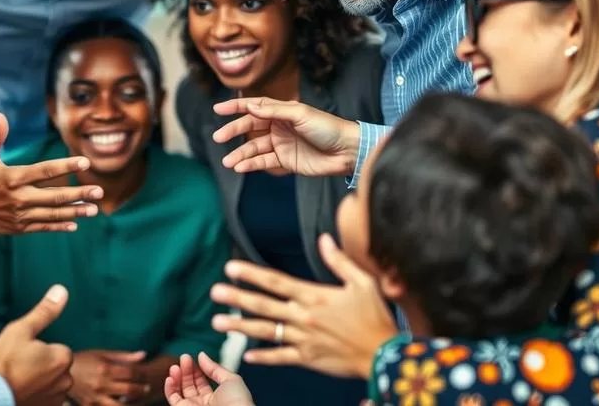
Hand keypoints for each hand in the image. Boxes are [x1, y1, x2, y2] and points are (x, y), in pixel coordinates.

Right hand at [0, 113, 103, 234]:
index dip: (66, 166)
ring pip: (52, 214)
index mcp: (12, 178)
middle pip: (54, 196)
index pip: (44, 171)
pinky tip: (75, 223)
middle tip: (100, 191)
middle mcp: (18, 198)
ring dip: (75, 211)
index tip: (85, 162)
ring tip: (95, 209)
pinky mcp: (18, 228)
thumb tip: (0, 115)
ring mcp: (19, 215)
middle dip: (79, 194)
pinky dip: (59, 226)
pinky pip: (43, 227)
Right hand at [0, 285, 73, 405]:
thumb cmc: (3, 365)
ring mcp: (57, 399)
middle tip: (19, 368)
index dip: (39, 350)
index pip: (58, 349)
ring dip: (39, 382)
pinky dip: (36, 396)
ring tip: (18, 381)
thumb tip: (61, 291)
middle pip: (56, 367)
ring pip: (51, 383)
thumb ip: (44, 312)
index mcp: (62, 357)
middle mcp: (66, 380)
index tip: (23, 355)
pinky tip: (20, 393)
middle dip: (42, 367)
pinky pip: (46, 398)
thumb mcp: (20, 331)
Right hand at [68, 350, 150, 405]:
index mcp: (105, 369)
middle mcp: (101, 384)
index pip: (131, 373)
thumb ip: (124, 356)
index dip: (141, 375)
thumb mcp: (103, 354)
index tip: (144, 377)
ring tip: (135, 400)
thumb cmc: (85, 360)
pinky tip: (120, 403)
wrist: (62, 371)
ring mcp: (95, 397)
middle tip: (146, 388)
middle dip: (141, 389)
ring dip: (131, 404)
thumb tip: (144, 354)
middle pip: (129, 390)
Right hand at [163, 353, 252, 405]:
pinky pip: (172, 399)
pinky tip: (171, 377)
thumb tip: (201, 355)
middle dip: (186, 370)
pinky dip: (169, 388)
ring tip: (175, 366)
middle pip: (189, 385)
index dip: (197, 370)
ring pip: (179, 391)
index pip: (201, 382)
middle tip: (184, 357)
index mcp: (216, 399)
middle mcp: (203, 404)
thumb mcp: (231, 380)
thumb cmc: (237, 403)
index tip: (193, 358)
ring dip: (176, 377)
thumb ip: (214, 368)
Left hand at [210, 235, 397, 378]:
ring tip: (218, 322)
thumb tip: (324, 238)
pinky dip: (263, 357)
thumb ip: (339, 261)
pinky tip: (246, 355)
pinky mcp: (308, 359)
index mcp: (313, 297)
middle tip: (214, 292)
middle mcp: (303, 317)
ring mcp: (303, 340)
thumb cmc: (376, 316)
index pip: (275, 282)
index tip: (230, 268)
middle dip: (237, 298)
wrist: (384, 354)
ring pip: (266, 332)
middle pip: (263, 305)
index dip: (251, 274)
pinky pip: (281, 358)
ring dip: (240, 327)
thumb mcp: (362, 282)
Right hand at [211, 97, 359, 176]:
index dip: (236, 107)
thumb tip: (251, 106)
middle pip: (250, 128)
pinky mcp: (286, 161)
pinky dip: (251, 165)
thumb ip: (274, 110)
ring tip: (228, 162)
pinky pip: (264, 162)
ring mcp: (281, 144)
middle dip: (233, 132)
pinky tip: (241, 167)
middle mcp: (279, 126)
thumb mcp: (300, 114)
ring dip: (240, 154)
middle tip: (218, 138)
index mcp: (282, 111)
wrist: (347, 151)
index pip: (254, 107)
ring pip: (254, 148)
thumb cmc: (328, 127)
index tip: (218, 109)